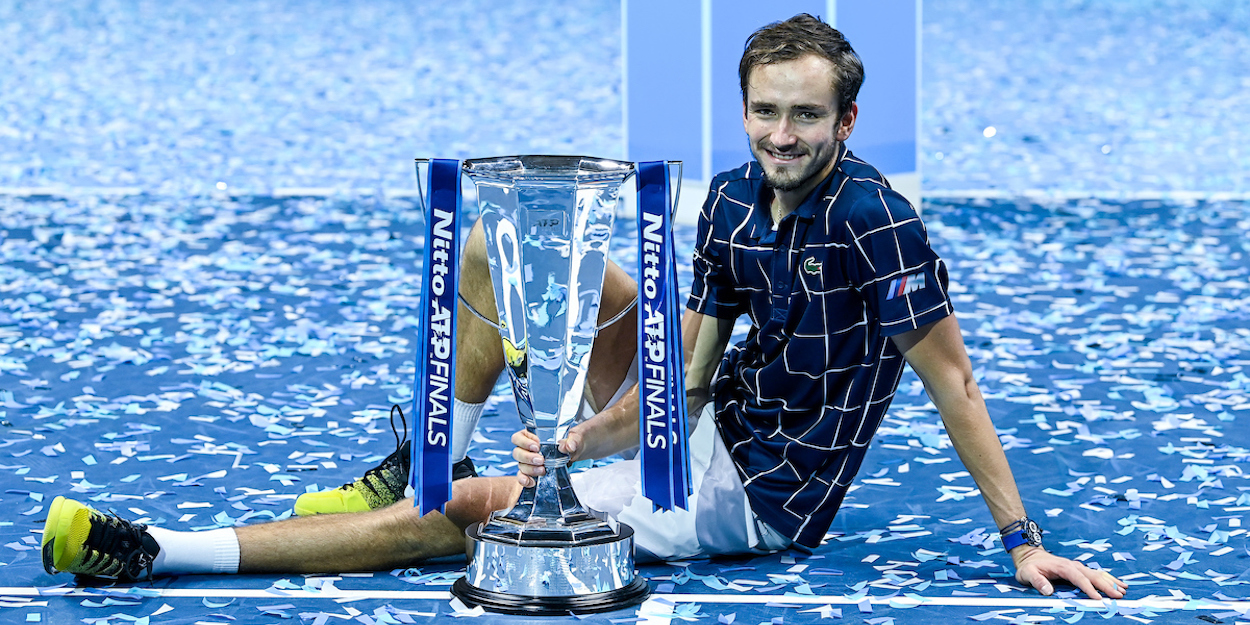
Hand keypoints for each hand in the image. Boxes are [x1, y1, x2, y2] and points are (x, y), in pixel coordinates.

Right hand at [509, 428, 585, 487]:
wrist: (578, 451)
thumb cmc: (572, 440)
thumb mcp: (575, 437)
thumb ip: (572, 440)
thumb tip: (567, 446)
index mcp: (533, 435)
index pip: (518, 437)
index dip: (524, 442)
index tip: (536, 447)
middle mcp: (528, 448)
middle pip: (517, 452)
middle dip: (527, 457)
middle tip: (541, 460)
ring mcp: (529, 461)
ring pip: (520, 465)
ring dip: (529, 469)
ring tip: (542, 470)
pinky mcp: (532, 472)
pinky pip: (523, 476)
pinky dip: (525, 480)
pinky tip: (532, 482)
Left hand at [1012, 546, 1128, 599]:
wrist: (1030, 555)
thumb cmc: (1029, 566)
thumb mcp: (1027, 573)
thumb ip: (1037, 581)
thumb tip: (1048, 591)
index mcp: (1063, 567)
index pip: (1079, 579)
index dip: (1089, 588)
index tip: (1098, 598)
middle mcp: (1074, 566)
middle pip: (1093, 576)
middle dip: (1107, 586)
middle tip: (1119, 596)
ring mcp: (1078, 567)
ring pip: (1098, 574)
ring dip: (1111, 582)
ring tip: (1124, 591)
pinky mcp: (1080, 570)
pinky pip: (1096, 574)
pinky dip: (1108, 579)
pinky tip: (1119, 584)